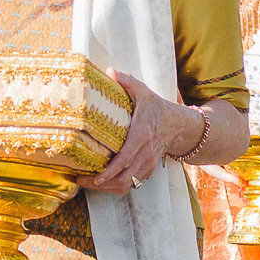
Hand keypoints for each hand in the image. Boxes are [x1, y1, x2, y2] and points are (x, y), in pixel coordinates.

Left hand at [81, 71, 194, 195]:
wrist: (177, 125)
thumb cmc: (155, 108)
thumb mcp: (143, 91)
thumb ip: (127, 81)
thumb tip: (109, 71)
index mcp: (142, 135)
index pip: (126, 158)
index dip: (111, 170)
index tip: (96, 176)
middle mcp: (145, 154)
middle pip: (124, 178)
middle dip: (102, 184)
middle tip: (82, 180)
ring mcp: (147, 164)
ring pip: (127, 185)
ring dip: (107, 188)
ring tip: (88, 183)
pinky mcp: (146, 170)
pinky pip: (131, 184)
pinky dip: (115, 187)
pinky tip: (100, 182)